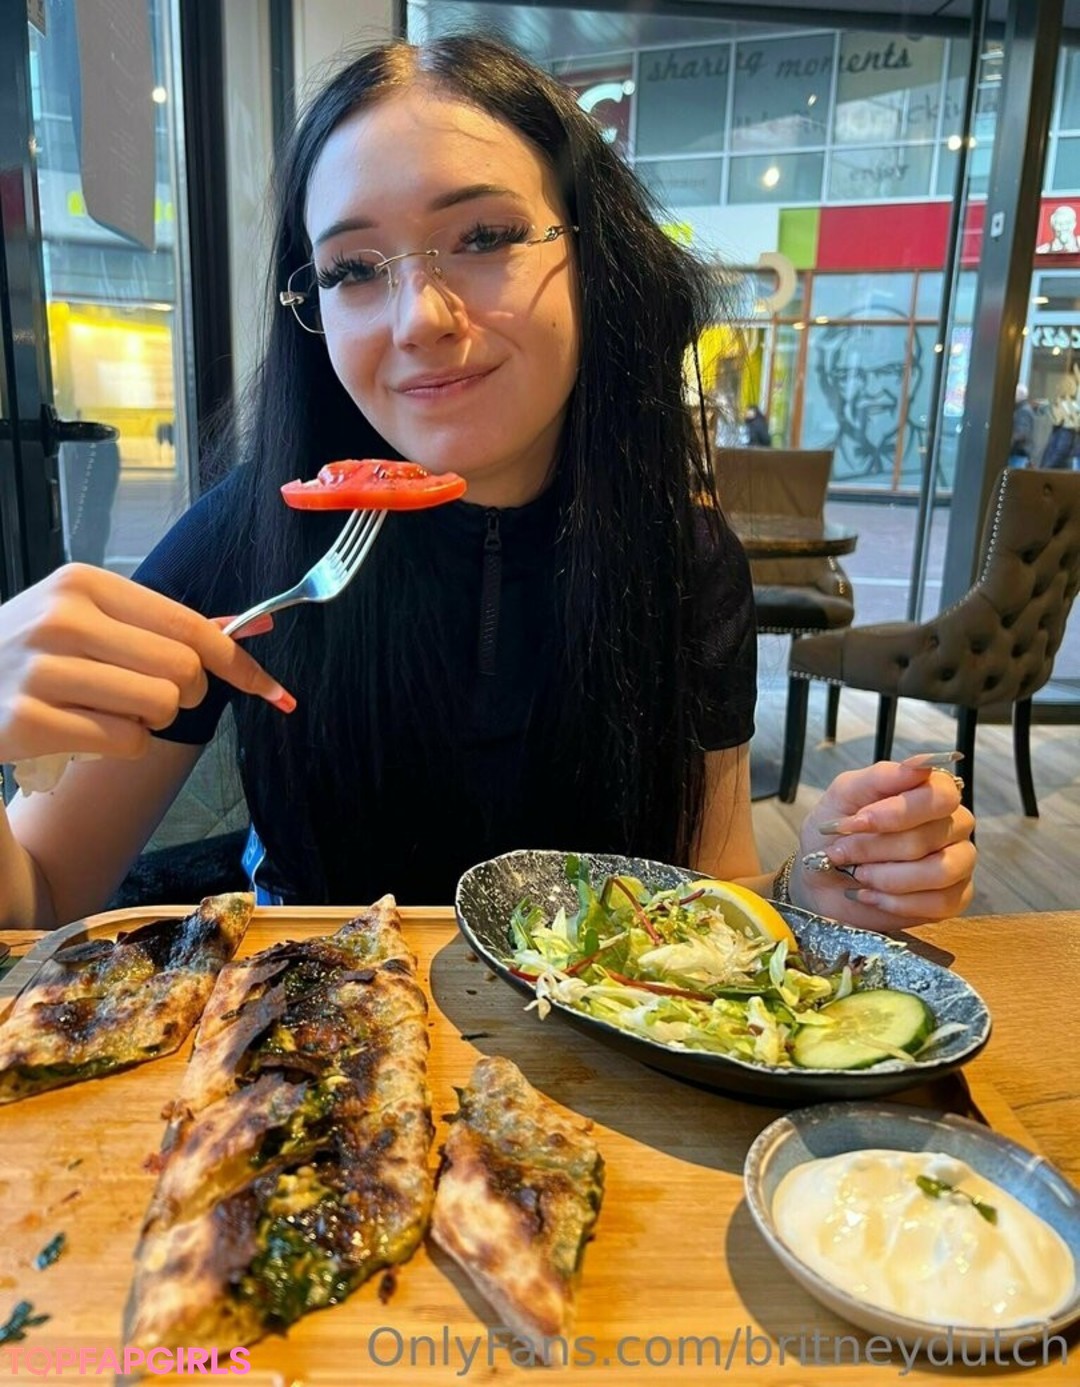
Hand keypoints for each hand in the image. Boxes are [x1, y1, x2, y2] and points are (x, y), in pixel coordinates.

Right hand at [0, 564, 294, 765]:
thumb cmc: (37, 654)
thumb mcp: (88, 617)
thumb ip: (165, 624)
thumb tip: (251, 628)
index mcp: (84, 584)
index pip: (189, 624)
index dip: (238, 662)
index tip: (271, 689)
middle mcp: (62, 619)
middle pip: (183, 670)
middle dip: (184, 693)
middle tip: (153, 694)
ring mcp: (42, 670)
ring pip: (158, 707)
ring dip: (149, 719)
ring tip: (107, 707)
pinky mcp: (28, 721)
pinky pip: (126, 742)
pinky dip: (121, 746)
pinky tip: (84, 730)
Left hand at [790, 759, 975, 932]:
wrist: (819, 879)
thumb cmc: (836, 832)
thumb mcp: (845, 795)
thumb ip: (881, 777)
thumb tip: (919, 765)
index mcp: (931, 792)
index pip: (941, 795)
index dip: (898, 812)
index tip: (858, 822)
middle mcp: (952, 825)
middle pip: (929, 836)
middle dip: (876, 848)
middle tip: (842, 852)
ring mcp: (958, 863)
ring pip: (939, 871)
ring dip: (887, 877)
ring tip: (858, 875)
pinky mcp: (953, 899)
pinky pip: (939, 903)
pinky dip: (896, 902)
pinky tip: (871, 894)